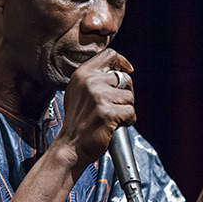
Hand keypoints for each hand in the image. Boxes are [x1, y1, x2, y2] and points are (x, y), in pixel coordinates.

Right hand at [57, 48, 134, 165]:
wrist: (71, 146)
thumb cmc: (78, 121)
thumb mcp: (79, 91)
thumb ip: (95, 78)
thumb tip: (119, 70)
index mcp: (83, 74)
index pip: (109, 55)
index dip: (122, 62)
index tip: (128, 70)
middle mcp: (90, 82)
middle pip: (125, 78)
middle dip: (125, 94)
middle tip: (114, 106)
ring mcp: (99, 97)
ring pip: (130, 97)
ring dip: (126, 109)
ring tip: (112, 117)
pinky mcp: (108, 113)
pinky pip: (131, 112)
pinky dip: (128, 120)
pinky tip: (115, 125)